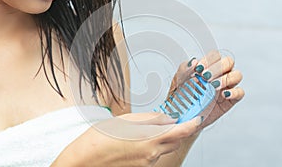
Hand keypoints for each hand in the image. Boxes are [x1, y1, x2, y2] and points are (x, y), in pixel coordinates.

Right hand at [51, 112, 201, 166]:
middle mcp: (152, 154)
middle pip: (175, 140)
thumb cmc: (100, 138)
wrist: (85, 160)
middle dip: (177, 129)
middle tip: (171, 119)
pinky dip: (153, 145)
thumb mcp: (127, 119)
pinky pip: (154, 154)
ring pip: (164, 147)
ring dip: (164, 137)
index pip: (181, 132)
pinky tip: (139, 139)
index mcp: (150, 140)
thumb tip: (167, 119)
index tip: (196, 118)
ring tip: (148, 128)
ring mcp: (147, 163)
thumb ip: (151, 119)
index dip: (192, 124)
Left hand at [167, 50, 244, 130]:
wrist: (182, 116)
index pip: (215, 55)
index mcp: (208, 66)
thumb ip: (184, 69)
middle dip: (218, 67)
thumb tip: (194, 61)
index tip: (199, 69)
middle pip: (228, 62)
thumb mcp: (178, 81)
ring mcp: (226, 86)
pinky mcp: (231, 100)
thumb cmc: (180, 96)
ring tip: (213, 86)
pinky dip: (234, 92)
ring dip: (226, 78)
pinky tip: (223, 94)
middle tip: (205, 77)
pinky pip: (240, 92)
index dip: (209, 60)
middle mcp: (219, 74)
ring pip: (237, 75)